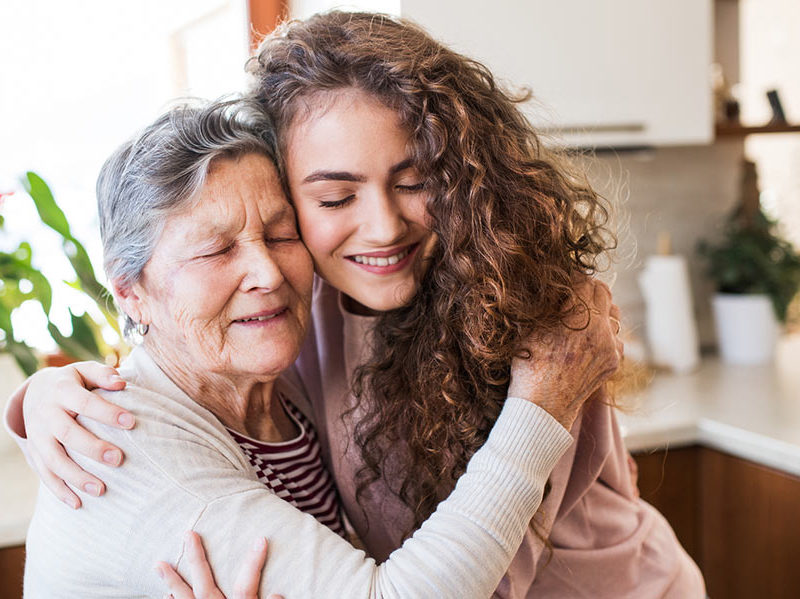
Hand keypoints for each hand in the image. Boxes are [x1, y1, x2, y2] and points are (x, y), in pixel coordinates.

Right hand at [21, 361, 132, 507]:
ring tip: (102, 490)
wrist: (35, 392)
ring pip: (53, 460)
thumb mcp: (84, 371)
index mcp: (61, 391)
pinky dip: (59, 490)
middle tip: (119, 459)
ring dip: (76, 477)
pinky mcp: (35, 452)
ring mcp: (38, 436)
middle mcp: (46, 414)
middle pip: (67, 434)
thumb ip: (102, 375)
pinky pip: (44, 474)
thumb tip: (122, 383)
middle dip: (92, 448)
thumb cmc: (73, 382)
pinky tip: (78, 503)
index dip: (106, 412)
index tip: (132, 422)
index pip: (85, 402)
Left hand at [156, 531, 282, 598]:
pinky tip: (166, 595)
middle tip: (188, 534)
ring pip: (184, 597)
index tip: (261, 539)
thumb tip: (278, 592)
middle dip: (196, 557)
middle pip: (205, 582)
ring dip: (171, 580)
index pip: (247, 582)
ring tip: (159, 564)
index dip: (254, 560)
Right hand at [508, 278, 622, 428]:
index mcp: (579, 316)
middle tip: (575, 295)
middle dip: (590, 291)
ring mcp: (610, 346)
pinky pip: (615, 337)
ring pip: (613, 315)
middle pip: (604, 294)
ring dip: (600, 312)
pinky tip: (588, 341)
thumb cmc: (529, 366)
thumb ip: (550, 304)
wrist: (541, 406)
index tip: (566, 282)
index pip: (586, 282)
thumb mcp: (531, 328)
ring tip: (582, 318)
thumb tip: (556, 288)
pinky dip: (605, 335)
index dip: (574, 279)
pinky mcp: (613, 361)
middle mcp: (600, 328)